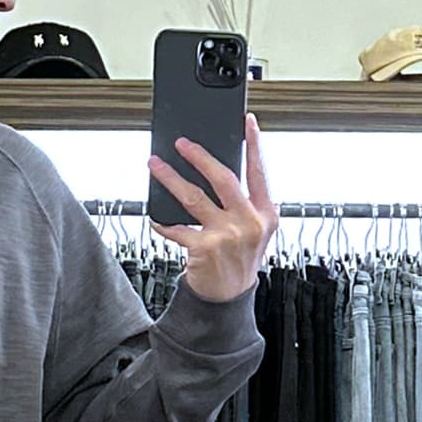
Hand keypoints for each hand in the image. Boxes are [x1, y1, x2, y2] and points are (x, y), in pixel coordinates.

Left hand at [147, 112, 278, 301]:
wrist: (228, 299)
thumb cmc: (238, 261)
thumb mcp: (254, 232)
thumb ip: (245, 204)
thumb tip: (216, 171)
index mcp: (266, 214)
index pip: (259, 172)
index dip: (254, 144)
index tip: (247, 122)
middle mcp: (249, 223)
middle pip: (223, 178)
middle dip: (199, 156)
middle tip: (182, 143)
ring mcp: (227, 236)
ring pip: (194, 197)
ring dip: (171, 178)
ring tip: (156, 166)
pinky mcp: (205, 249)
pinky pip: (177, 228)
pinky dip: (162, 221)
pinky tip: (155, 216)